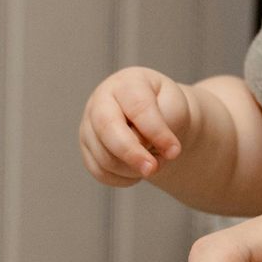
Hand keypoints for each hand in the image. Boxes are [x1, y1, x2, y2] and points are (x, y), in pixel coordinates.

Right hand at [80, 67, 194, 184]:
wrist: (160, 119)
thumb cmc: (167, 110)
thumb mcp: (175, 109)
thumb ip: (161, 124)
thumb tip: (140, 148)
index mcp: (127, 83)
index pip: (137, 107)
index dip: (155, 131)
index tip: (174, 151)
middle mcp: (101, 101)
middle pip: (107, 128)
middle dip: (131, 153)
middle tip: (152, 169)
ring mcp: (89, 125)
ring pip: (104, 157)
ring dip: (134, 168)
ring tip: (154, 161)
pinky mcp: (87, 148)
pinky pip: (101, 172)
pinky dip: (124, 178)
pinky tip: (138, 169)